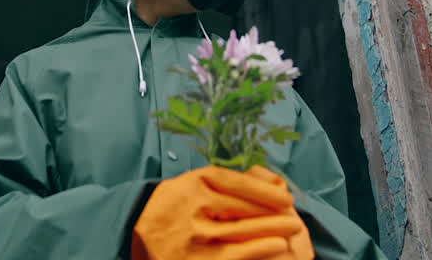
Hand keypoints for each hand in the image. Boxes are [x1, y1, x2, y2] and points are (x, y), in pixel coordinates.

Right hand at [131, 165, 313, 259]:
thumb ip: (222, 181)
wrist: (138, 242)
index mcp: (191, 185)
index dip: (263, 188)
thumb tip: (270, 179)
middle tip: (293, 212)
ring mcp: (196, 236)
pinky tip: (277, 245)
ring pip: (244, 229)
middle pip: (243, 205)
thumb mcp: (189, 186)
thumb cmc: (170, 211)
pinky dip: (261, 248)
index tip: (284, 195)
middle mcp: (193, 208)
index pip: (233, 181)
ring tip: (292, 227)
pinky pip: (237, 254)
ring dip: (273, 228)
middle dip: (273, 210)